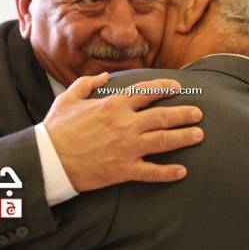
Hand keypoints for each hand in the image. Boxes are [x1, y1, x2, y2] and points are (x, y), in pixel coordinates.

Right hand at [44, 72, 203, 191]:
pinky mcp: (124, 170)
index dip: (166, 88)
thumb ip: (88, 83)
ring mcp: (127, 148)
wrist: (49, 160)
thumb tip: (104, 76)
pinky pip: (152, 172)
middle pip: (163, 116)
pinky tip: (182, 171)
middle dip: (184, 114)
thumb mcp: (69, 98)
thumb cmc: (57, 128)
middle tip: (198, 114)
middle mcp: (125, 124)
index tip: (178, 88)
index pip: (148, 92)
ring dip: (184, 137)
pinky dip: (168, 172)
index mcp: (114, 104)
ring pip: (164, 141)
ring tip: (199, 135)